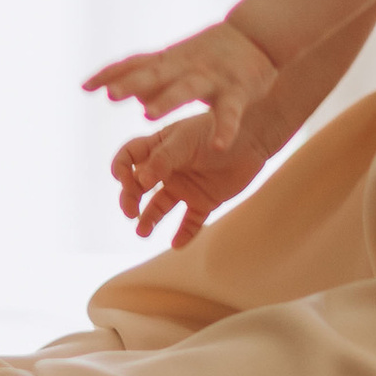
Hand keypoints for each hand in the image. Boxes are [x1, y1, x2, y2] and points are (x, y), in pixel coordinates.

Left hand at [84, 18, 276, 148]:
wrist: (259, 36)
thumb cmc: (210, 53)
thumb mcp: (175, 61)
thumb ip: (143, 74)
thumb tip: (107, 91)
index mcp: (170, 61)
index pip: (135, 65)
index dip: (111, 74)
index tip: (85, 87)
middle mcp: (186, 67)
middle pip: (155, 74)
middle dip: (132, 83)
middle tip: (111, 95)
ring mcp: (212, 77)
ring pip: (187, 88)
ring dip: (167, 100)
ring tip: (147, 115)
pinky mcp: (238, 90)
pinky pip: (230, 112)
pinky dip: (225, 129)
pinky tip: (218, 145)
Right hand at [112, 113, 271, 244]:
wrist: (254, 138)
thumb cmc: (216, 131)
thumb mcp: (185, 140)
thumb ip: (162, 159)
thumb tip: (139, 182)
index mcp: (158, 146)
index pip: (129, 158)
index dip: (121, 169)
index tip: (125, 180)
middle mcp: (168, 168)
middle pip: (139, 186)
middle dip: (130, 199)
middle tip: (131, 212)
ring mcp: (185, 186)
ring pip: (160, 207)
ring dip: (149, 219)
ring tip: (142, 232)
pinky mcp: (204, 201)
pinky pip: (190, 222)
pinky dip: (184, 234)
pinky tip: (176, 244)